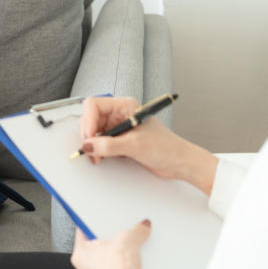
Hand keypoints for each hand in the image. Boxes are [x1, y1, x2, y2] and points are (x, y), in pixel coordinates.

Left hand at [71, 220, 151, 268]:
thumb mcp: (128, 240)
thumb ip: (135, 231)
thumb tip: (142, 227)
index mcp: (79, 253)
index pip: (82, 232)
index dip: (92, 224)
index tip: (99, 221)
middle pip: (95, 249)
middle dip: (108, 243)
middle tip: (119, 239)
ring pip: (103, 264)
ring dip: (114, 260)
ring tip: (127, 255)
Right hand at [79, 97, 217, 193]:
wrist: (179, 163)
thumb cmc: (166, 147)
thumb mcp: (136, 145)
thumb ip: (110, 145)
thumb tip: (88, 145)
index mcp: (124, 106)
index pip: (94, 105)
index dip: (88, 121)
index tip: (90, 137)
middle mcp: (119, 114)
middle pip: (90, 118)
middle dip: (88, 134)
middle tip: (91, 149)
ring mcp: (118, 127)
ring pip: (93, 131)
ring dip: (91, 143)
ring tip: (96, 156)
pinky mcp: (118, 140)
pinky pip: (99, 142)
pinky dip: (96, 150)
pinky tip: (100, 157)